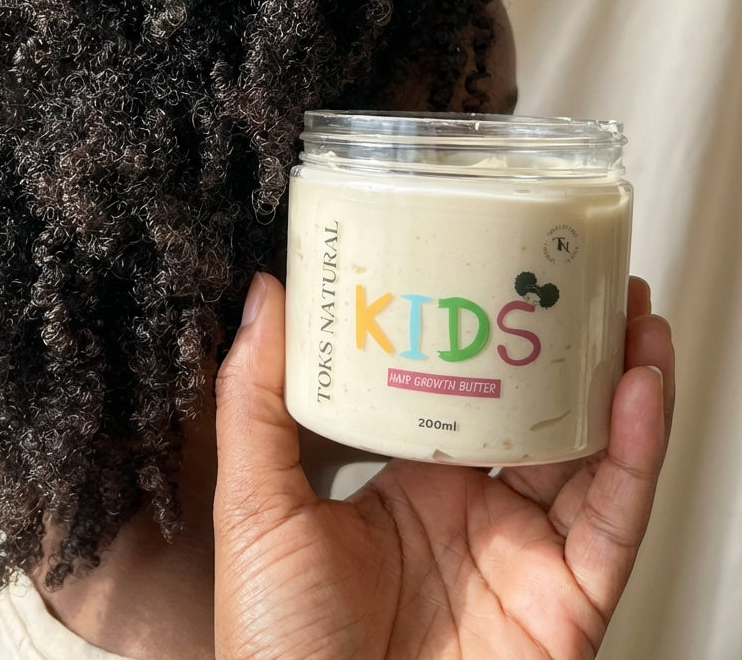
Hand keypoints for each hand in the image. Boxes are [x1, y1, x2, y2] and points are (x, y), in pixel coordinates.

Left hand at [213, 274, 673, 659]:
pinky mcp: (567, 599)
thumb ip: (255, 399)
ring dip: (618, 379)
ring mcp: (523, 552)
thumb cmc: (280, 644)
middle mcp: (474, 510)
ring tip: (627, 311)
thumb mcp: (255, 503)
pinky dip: (636, 452)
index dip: (485, 336)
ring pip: (591, 452)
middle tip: (578, 275)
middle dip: (566, 346)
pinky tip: (636, 388)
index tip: (488, 269)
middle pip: (538, 412)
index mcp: (408, 483)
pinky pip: (612, 518)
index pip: (460, 391)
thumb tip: (266, 295)